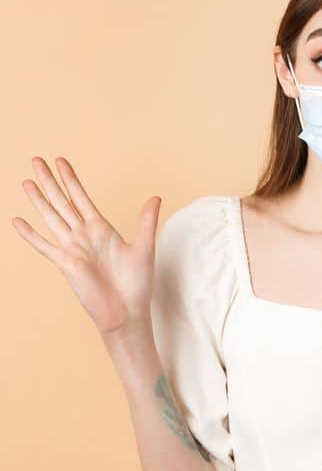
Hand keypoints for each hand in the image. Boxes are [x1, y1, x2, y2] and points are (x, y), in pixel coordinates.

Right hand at [11, 156, 161, 337]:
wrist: (127, 311)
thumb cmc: (137, 283)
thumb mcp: (145, 247)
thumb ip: (146, 221)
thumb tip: (155, 197)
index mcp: (102, 229)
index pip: (82, 198)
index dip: (71, 180)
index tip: (61, 161)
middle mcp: (84, 235)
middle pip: (62, 202)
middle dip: (50, 181)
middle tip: (37, 159)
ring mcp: (72, 248)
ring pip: (52, 217)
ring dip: (39, 200)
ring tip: (27, 181)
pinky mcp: (65, 263)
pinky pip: (44, 246)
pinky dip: (30, 234)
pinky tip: (17, 221)